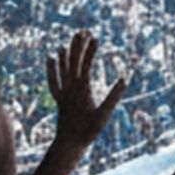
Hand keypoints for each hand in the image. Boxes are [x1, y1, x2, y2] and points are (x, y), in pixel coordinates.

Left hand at [45, 31, 128, 148]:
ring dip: (66, 53)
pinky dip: (51, 68)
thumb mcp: (105, 115)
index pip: (86, 65)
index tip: (96, 37)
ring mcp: (63, 92)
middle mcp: (70, 88)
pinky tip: (51, 58)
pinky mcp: (59, 98)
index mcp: (82, 89)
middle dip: (78, 46)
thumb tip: (124, 79)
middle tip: (84, 31)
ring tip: (70, 40)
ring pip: (62, 68)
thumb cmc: (89, 131)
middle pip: (73, 62)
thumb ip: (113, 97)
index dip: (91, 51)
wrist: (69, 143)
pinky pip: (53, 80)